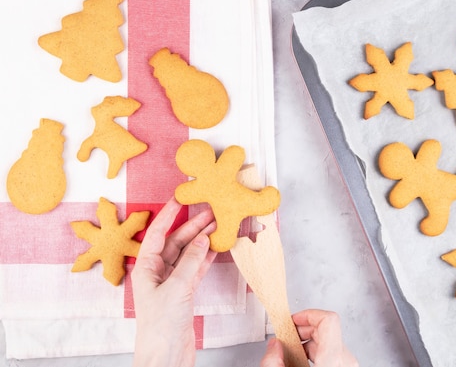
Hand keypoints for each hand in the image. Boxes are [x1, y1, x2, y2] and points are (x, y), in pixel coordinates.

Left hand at [132, 197, 216, 366]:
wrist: (166, 356)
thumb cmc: (160, 326)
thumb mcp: (176, 288)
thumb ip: (190, 261)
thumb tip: (203, 239)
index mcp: (145, 268)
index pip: (157, 234)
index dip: (168, 214)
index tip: (179, 198)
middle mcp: (156, 272)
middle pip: (175, 242)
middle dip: (192, 226)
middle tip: (210, 211)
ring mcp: (171, 282)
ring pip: (187, 253)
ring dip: (202, 240)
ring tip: (217, 225)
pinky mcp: (183, 292)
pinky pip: (195, 267)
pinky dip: (206, 257)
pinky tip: (216, 246)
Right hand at [260, 309, 357, 366]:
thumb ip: (273, 361)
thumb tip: (274, 346)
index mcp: (333, 359)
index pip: (329, 319)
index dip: (309, 314)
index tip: (294, 319)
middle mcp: (345, 360)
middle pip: (326, 328)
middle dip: (303, 329)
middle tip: (287, 337)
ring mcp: (348, 364)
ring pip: (329, 341)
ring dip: (308, 341)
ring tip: (291, 353)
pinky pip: (332, 352)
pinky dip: (316, 351)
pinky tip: (301, 361)